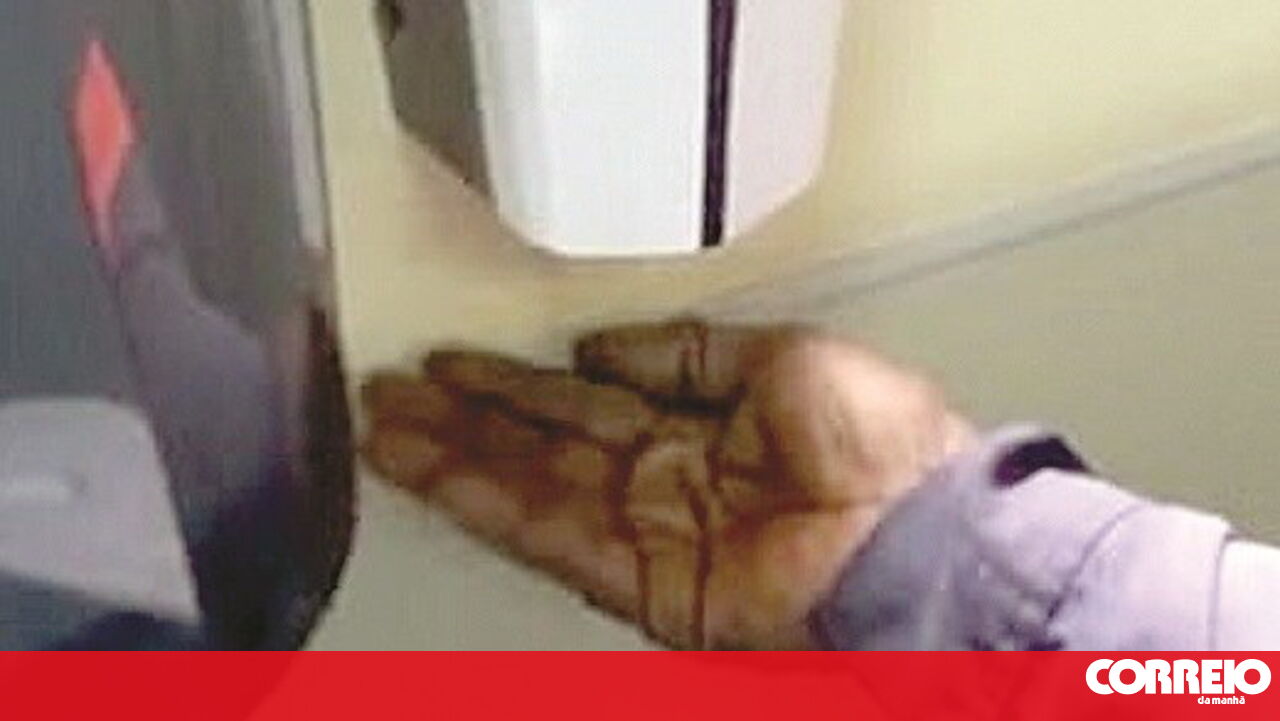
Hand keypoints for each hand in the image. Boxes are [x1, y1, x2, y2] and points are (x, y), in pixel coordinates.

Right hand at [362, 320, 973, 648]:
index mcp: (696, 424)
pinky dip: (489, 506)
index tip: (453, 361)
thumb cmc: (874, 438)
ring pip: (531, 489)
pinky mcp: (643, 583)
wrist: (917, 529)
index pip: (584, 401)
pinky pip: (552, 538)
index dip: (518, 382)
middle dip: (465, 419)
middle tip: (388, 390)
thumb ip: (683, 352)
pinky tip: (435, 474)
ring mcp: (646, 532)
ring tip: (382, 425)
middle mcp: (660, 479)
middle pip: (543, 444)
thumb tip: (596, 345)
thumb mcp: (779, 356)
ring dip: (455, 458)